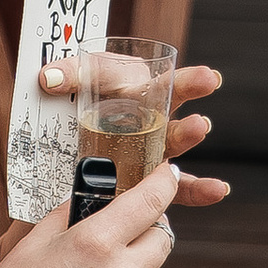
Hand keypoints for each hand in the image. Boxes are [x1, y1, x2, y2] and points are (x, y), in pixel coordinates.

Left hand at [30, 60, 228, 211]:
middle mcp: (150, 118)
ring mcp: (150, 149)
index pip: (163, 82)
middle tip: (204, 101)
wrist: (63, 138)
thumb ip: (68, 77)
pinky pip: (172, 188)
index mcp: (137, 90)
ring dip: (187, 138)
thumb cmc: (79, 101)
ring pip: (172, 145)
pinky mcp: (145, 180)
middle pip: (171, 110)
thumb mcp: (75, 82)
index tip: (208, 78)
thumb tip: (49, 78)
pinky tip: (219, 189)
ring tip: (199, 130)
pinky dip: (195, 190)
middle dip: (188, 104)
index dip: (186, 80)